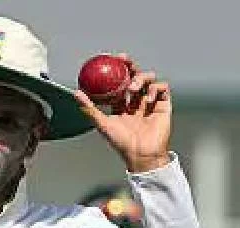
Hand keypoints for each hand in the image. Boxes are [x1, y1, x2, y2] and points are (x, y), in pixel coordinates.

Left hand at [74, 54, 171, 173]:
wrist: (142, 155)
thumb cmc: (122, 143)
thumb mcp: (103, 124)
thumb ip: (90, 109)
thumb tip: (76, 93)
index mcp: (121, 105)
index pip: (118, 82)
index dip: (115, 70)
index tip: (109, 59)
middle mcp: (136, 102)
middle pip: (134, 76)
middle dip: (129, 65)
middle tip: (124, 60)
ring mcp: (150, 102)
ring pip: (148, 80)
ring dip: (141, 78)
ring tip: (133, 88)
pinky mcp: (163, 105)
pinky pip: (162, 88)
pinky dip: (155, 88)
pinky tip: (148, 95)